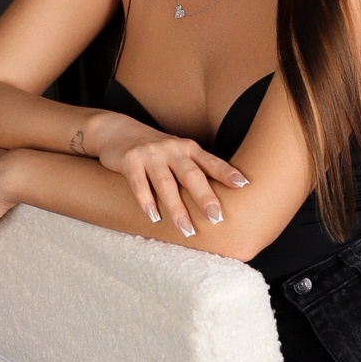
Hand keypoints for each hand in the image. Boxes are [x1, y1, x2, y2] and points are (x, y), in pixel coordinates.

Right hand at [89, 113, 249, 238]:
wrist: (117, 131)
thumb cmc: (155, 150)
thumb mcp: (177, 153)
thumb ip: (194, 170)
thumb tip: (219, 200)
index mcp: (188, 148)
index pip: (211, 161)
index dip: (227, 172)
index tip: (243, 185)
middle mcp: (172, 149)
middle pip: (191, 175)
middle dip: (204, 197)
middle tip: (217, 218)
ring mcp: (150, 153)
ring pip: (166, 183)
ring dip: (177, 208)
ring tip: (186, 230)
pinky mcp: (130, 160)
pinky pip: (138, 184)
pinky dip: (146, 201)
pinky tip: (154, 217)